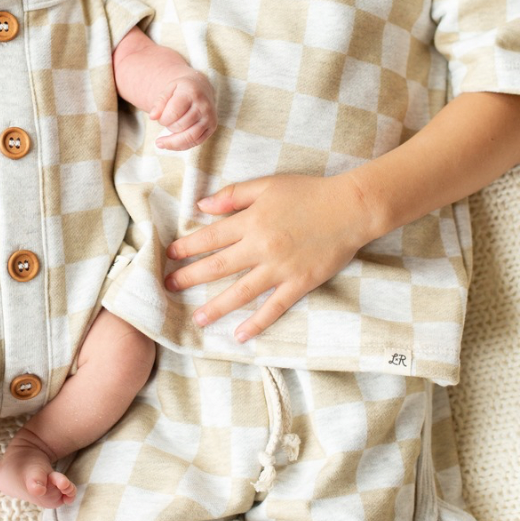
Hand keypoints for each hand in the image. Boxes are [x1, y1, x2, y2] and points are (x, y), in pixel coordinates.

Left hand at [150, 71, 216, 150]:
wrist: (202, 88)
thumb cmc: (182, 90)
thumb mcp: (169, 89)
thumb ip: (159, 102)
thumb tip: (152, 117)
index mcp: (191, 93)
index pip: (173, 113)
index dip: (162, 119)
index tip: (160, 118)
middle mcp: (203, 106)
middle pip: (180, 126)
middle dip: (168, 127)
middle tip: (165, 122)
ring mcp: (209, 118)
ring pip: (189, 137)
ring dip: (173, 142)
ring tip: (161, 142)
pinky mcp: (211, 127)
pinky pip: (195, 142)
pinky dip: (181, 146)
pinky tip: (171, 144)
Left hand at [165, 173, 374, 339]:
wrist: (350, 208)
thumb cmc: (308, 192)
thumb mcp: (267, 185)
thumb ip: (234, 195)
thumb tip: (202, 205)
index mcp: (251, 220)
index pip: (210, 237)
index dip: (187, 247)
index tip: (170, 256)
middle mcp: (260, 247)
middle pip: (218, 266)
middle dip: (190, 277)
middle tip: (169, 287)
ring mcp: (280, 268)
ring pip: (240, 292)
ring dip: (216, 307)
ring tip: (198, 319)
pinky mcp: (299, 283)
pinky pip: (274, 307)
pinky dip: (256, 323)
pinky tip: (240, 335)